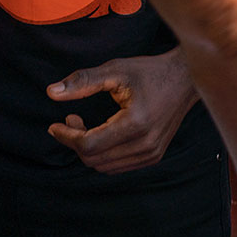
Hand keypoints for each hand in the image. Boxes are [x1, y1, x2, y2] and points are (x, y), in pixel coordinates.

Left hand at [47, 50, 199, 173]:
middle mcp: (146, 144)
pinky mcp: (154, 156)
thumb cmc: (151, 72)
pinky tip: (102, 134)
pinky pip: (118, 167)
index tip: (55, 124)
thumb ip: (83, 82)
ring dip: (88, 150)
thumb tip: (51, 93)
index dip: (66, 136)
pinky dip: (103, 155)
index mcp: (136, 123)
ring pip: (104, 166)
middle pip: (93, 159)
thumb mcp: (115, 70)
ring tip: (85, 126)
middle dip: (75, 142)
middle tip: (71, 119)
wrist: (186, 80)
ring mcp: (152, 153)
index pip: (89, 145)